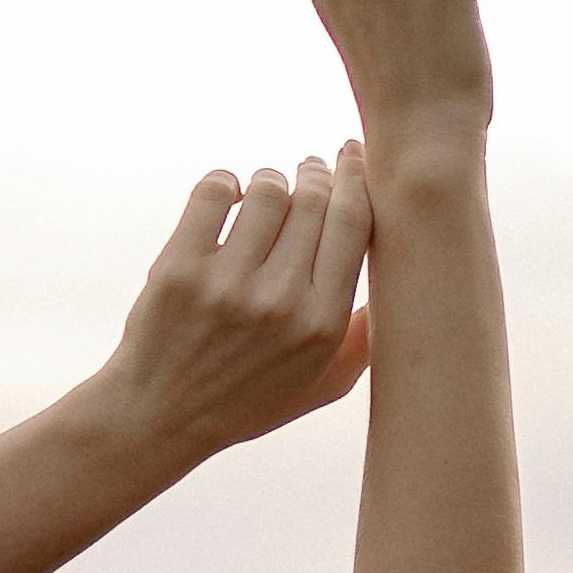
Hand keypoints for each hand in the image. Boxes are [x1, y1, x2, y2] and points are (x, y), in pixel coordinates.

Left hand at [88, 157, 375, 455]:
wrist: (162, 414)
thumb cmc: (249, 399)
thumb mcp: (322, 385)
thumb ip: (365, 338)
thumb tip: (410, 285)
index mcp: (323, 326)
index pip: (354, 225)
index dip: (357, 180)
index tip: (353, 158)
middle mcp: (280, 302)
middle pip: (315, 199)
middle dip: (318, 173)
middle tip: (313, 168)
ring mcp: (227, 283)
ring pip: (268, 189)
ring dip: (273, 179)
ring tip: (270, 189)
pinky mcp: (179, 267)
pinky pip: (214, 192)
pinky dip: (225, 183)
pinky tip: (229, 196)